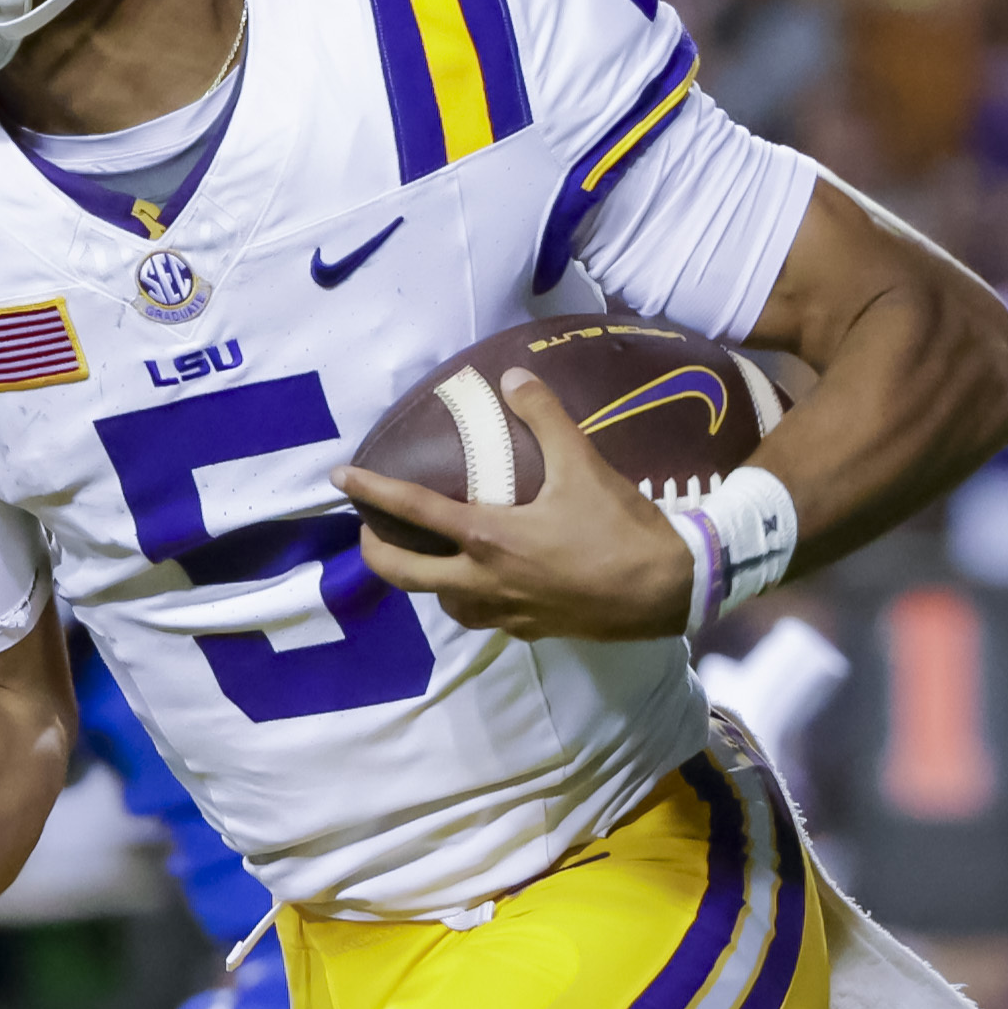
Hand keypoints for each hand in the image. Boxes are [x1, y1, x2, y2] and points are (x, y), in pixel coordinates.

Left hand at [342, 368, 705, 641]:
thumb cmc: (621, 529)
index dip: (372, 493)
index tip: (341, 480)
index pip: (413, 512)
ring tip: (428, 555)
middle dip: (377, 552)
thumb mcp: (583, 464)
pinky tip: (484, 581)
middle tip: (370, 531)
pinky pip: (480, 616)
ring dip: (424, 580)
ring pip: (441, 602)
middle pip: (404, 576)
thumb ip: (545, 417)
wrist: (667, 591)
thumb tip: (514, 376)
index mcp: (489, 539)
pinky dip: (467, 598)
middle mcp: (485, 582)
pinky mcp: (529, 631)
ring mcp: (504, 613)